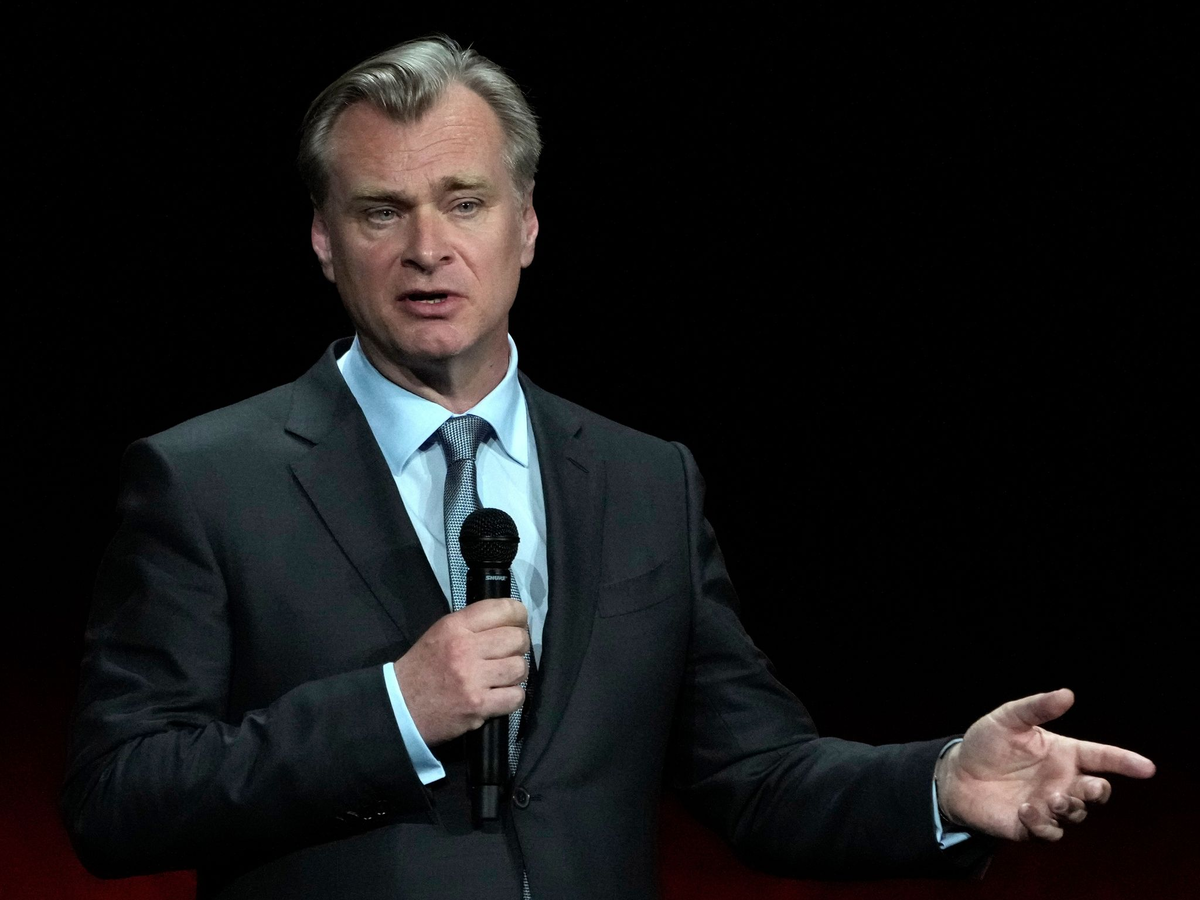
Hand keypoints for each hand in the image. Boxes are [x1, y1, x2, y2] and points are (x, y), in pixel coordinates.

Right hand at [393, 598, 528, 745]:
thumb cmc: (424, 667)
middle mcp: (465, 649)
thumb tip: (510, 620)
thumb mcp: (441, 633)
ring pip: (519, 668)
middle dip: (519, 646)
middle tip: (509, 653)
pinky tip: (500, 695)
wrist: (401, 706)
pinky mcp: (478, 705)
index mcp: (455, 626)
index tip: (519, 623)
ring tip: (503, 676)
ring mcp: (472, 678)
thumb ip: (473, 624)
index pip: (502, 609)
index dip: (519, 615)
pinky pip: (516, 697)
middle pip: (517, 639)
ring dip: (516, 673)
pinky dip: (513, 697)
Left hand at [935, 688, 1154, 840]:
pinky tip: (1026, 809)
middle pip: (1097, 792)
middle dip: (1099, 792)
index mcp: (1064, 753)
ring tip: (1052, 798)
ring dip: (1071, 808)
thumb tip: (1068, 693)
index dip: (1125, 761)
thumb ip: (1037, 708)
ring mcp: (1050, 805)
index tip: (1147, 767)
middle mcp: (1063, 780)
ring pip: (1078, 814)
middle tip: (1090, 787)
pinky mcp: (1033, 826)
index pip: (1102, 757)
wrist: (956, 774)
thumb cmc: (986, 744)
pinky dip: (1043, 824)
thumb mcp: (1007, 719)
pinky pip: (1050, 831)